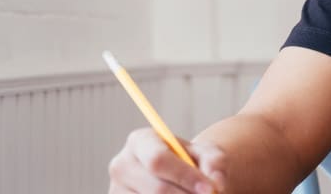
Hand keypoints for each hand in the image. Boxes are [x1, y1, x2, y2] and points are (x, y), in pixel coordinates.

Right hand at [108, 127, 227, 193]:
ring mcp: (116, 190)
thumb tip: (215, 184)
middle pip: (156, 189)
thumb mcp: (207, 154)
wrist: (178, 176)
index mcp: (140, 142)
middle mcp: (122, 165)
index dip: (185, 176)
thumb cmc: (192, 162)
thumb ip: (215, 163)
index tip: (210, 189)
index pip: (158, 160)